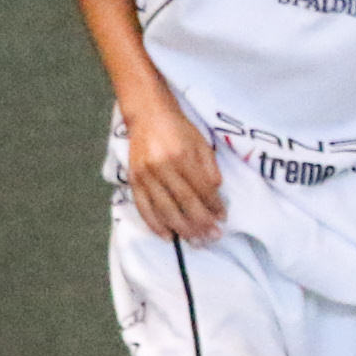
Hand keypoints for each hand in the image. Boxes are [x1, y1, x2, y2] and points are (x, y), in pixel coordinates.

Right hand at [122, 101, 225, 242]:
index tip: (223, 219)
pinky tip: (168, 236)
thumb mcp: (201, 143)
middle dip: (200, 222)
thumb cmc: (180, 129)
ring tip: (195, 241)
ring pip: (164, 208)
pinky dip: (155, 224)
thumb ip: (209, 169)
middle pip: (184, 202)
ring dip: (181, 228)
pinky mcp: (133, 180)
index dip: (214, 206)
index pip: (202, 188)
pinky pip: (144, 207)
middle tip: (213, 237)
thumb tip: (216, 196)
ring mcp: (145, 174)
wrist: (148, 115)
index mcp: (182, 155)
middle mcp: (162, 166)